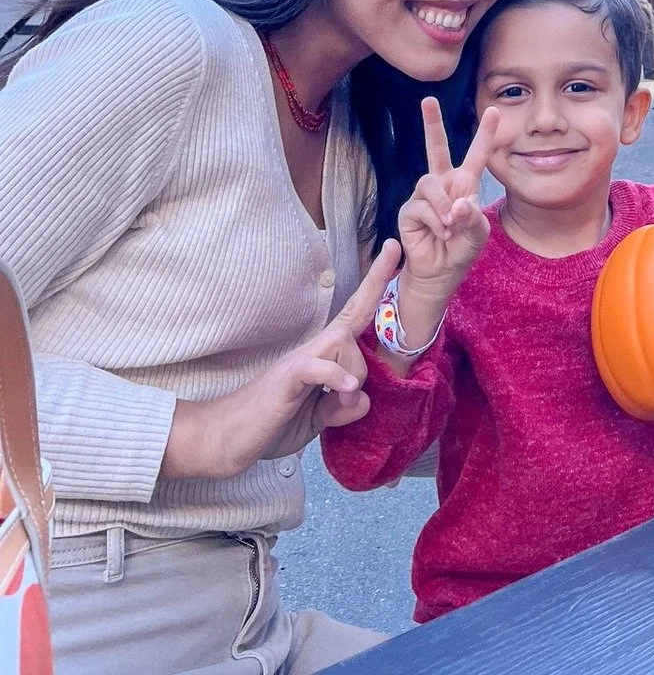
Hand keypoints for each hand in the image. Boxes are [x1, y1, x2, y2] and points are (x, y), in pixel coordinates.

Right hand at [162, 240, 401, 480]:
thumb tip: (363, 398)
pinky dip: (336, 377)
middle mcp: (312, 350)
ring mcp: (298, 361)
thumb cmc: (271, 423)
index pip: (354, 314)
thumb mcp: (318, 419)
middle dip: (374, 292)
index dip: (374, 283)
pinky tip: (346, 390)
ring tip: (335, 405)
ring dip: (353, 374)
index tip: (392, 248)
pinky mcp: (286, 379)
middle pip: (354, 324)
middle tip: (378, 295)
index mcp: (322, 357)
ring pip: (343, 344)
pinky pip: (317, 366)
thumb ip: (343, 408)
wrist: (226, 439)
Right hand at [391, 98, 499, 354]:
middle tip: (428, 100)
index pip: (476, 155)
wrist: (440, 273)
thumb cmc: (461, 250)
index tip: (494, 110)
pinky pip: (422, 206)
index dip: (485, 133)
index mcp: (465, 184)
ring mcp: (424, 196)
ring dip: (443, 206)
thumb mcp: (477, 233)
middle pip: (437, 149)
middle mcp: (443, 184)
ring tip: (450, 226)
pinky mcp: (409, 210)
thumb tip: (458, 202)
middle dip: (432, 124)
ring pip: (431, 183)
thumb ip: (472, 216)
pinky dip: (435, 220)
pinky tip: (439, 232)